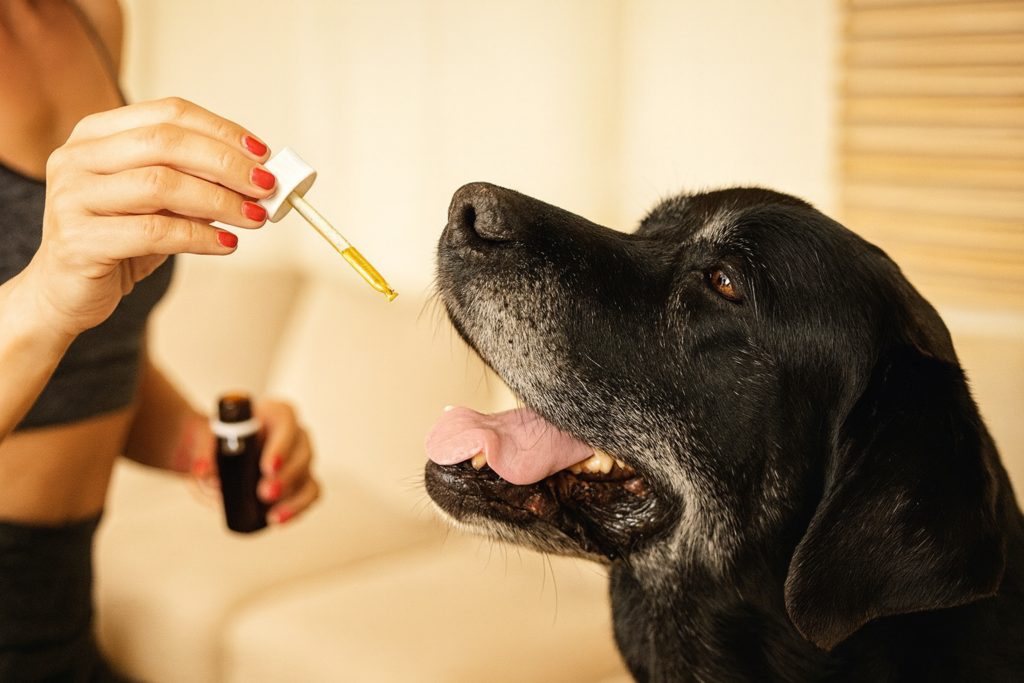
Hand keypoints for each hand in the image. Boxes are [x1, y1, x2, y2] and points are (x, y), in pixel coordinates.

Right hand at [23, 97, 275, 339]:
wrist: (66, 291)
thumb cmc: (116, 240)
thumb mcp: (158, 203)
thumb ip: (194, 182)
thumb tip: (254, 176)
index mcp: (96, 134)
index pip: (168, 114)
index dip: (221, 130)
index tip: (261, 152)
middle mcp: (78, 158)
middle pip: (166, 143)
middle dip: (226, 163)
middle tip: (266, 185)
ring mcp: (72, 197)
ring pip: (161, 185)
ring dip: (220, 201)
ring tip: (253, 216)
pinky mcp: (80, 240)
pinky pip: (155, 232)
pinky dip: (201, 236)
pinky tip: (226, 243)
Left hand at [191, 399, 319, 526]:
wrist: (216, 452)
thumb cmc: (217, 439)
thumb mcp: (204, 440)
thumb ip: (204, 453)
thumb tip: (207, 475)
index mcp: (274, 413)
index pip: (287, 421)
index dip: (280, 446)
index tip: (267, 467)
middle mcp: (295, 434)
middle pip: (302, 452)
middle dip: (286, 476)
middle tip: (264, 493)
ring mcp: (300, 458)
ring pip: (307, 475)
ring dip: (293, 498)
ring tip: (272, 515)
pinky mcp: (301, 480)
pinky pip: (309, 494)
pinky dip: (297, 509)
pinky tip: (277, 520)